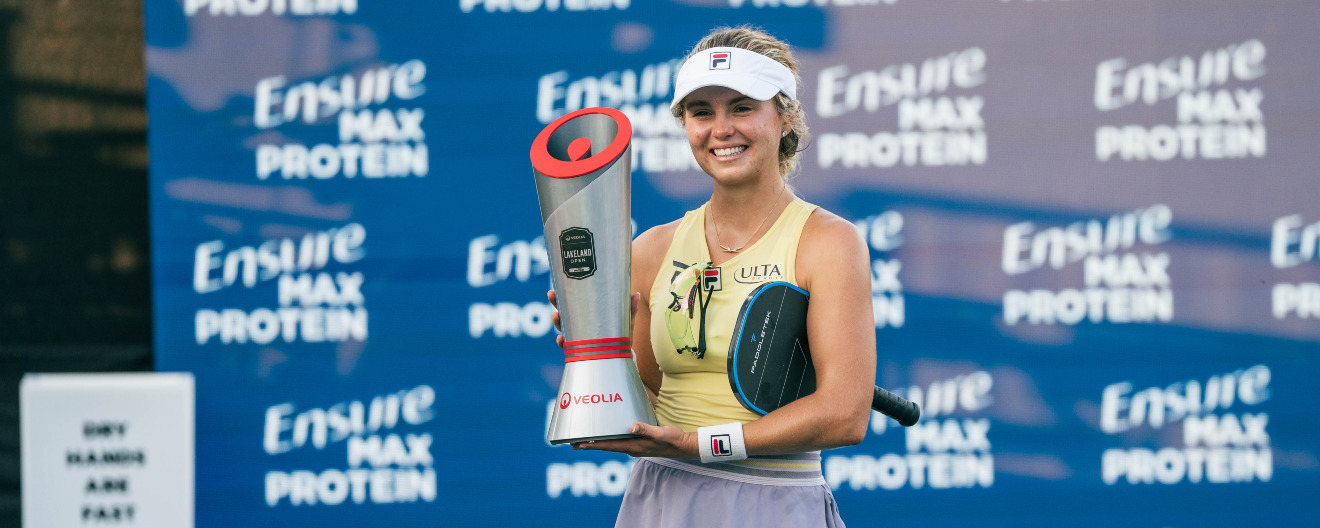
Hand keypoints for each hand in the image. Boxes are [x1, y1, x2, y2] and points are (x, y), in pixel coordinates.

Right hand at [547, 290, 641, 347]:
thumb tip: (636, 294)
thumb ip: (630, 309)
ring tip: (556, 316)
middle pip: (564, 312)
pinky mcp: (578, 351)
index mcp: (588, 315)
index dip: (563, 295)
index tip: (556, 287)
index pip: (573, 302)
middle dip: (556, 303)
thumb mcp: (625, 322)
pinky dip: (563, 342)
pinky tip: (562, 339)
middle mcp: (580, 326)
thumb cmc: (620, 336)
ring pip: (563, 328)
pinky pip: (567, 346)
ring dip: (557, 322)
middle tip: (551, 294)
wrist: (621, 358)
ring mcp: (578, 338)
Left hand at [572, 422, 696, 458]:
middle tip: (573, 443)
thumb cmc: (672, 439)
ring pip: (611, 445)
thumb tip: (631, 426)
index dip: (592, 445)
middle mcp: (631, 448)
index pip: (608, 446)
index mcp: (633, 446)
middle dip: (589, 445)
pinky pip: (619, 442)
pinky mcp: (638, 443)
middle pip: (605, 447)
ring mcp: (634, 447)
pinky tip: (606, 434)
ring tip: (584, 440)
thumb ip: (646, 429)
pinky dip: (609, 439)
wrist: (683, 446)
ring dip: (597, 443)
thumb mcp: (660, 432)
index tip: (578, 445)